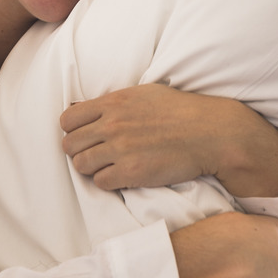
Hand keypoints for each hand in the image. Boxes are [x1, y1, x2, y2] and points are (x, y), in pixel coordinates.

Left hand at [60, 85, 277, 197]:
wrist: (210, 133)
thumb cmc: (180, 111)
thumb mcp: (143, 94)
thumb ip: (114, 102)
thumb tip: (86, 109)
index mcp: (113, 103)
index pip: (67, 120)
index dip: (73, 131)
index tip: (85, 137)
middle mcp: (112, 125)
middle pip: (70, 145)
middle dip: (80, 152)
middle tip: (97, 155)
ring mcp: (120, 149)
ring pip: (81, 166)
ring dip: (93, 169)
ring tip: (110, 167)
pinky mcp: (131, 172)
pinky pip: (101, 183)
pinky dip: (109, 182)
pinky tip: (124, 176)